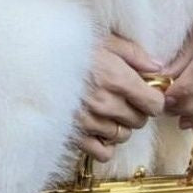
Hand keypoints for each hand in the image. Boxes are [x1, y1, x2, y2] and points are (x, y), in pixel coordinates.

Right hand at [73, 31, 165, 163]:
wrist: (33, 58)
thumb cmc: (69, 45)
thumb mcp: (104, 39)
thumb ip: (134, 54)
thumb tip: (158, 68)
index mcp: (116, 78)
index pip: (154, 104)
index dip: (154, 98)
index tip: (147, 92)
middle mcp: (105, 103)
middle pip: (139, 121)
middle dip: (137, 110)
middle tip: (125, 97)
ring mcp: (89, 121)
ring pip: (122, 135)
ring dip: (120, 124)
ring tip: (108, 109)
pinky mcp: (74, 134)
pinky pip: (103, 152)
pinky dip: (105, 143)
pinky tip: (99, 127)